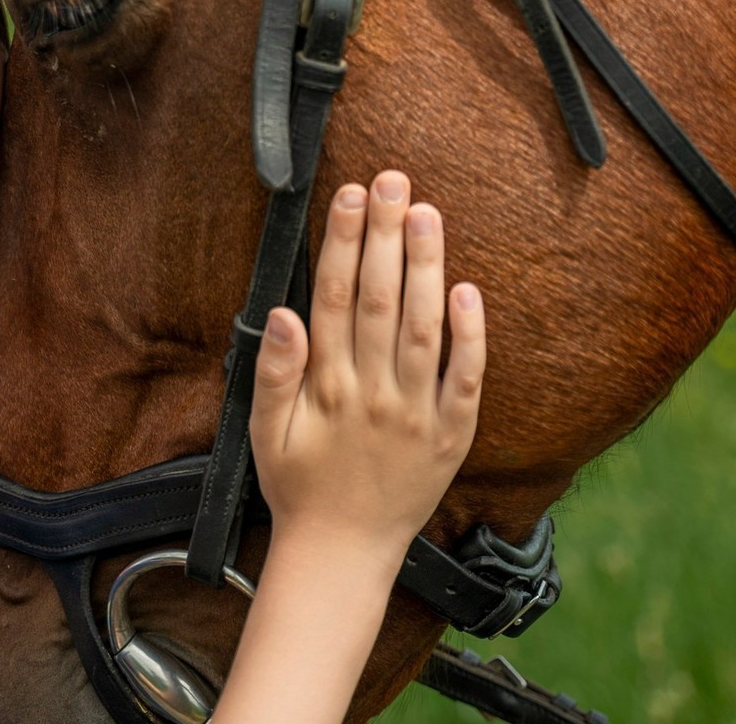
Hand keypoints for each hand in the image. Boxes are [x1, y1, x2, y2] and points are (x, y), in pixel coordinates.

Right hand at [248, 171, 485, 560]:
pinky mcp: (451, 435)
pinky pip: (467, 380)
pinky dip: (471, 336)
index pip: (335, 298)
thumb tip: (283, 313)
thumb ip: (274, 372)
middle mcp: (374, 393)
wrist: (342, 555)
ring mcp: (417, 414)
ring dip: (426, 267)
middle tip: (391, 180)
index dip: (342, 243)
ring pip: (425, 328)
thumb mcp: (264, 433)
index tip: (348, 195)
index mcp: (327, 388)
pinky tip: (468, 289)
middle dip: (384, 235)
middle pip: (381, 299)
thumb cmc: (299, 487)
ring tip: (426, 213)